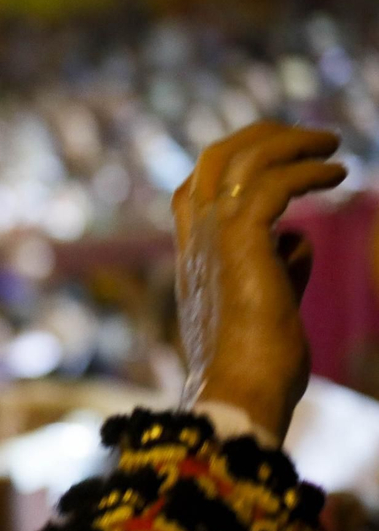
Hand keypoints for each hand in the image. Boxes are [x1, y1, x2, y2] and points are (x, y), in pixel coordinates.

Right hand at [172, 121, 344, 440]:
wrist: (239, 392)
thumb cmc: (254, 367)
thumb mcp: (266, 305)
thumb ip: (279, 268)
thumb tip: (298, 240)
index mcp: (193, 258)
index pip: (193, 190)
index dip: (231, 166)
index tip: (275, 162)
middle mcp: (196, 240)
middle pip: (213, 159)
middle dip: (260, 137)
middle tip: (307, 139)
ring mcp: (213, 237)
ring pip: (242, 159)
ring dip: (293, 145)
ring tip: (333, 148)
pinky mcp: (242, 240)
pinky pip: (274, 182)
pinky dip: (308, 170)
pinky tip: (338, 174)